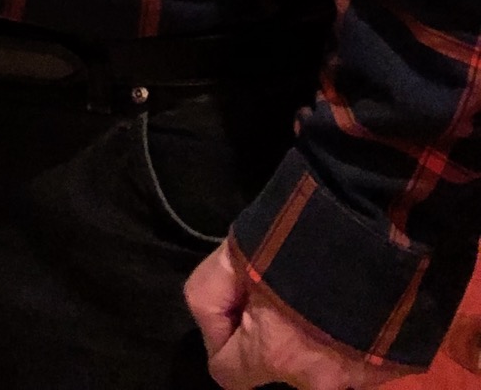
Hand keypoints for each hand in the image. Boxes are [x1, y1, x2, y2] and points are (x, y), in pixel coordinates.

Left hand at [187, 242, 416, 389]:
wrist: (383, 225)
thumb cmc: (299, 236)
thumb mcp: (234, 254)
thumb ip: (210, 295)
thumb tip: (220, 326)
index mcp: (273, 355)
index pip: (227, 374)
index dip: (223, 339)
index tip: (239, 306)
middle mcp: (316, 382)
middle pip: (277, 368)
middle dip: (275, 337)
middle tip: (287, 292)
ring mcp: (359, 380)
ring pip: (318, 366)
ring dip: (316, 341)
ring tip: (324, 296)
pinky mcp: (391, 371)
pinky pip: (355, 363)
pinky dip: (350, 341)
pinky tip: (354, 306)